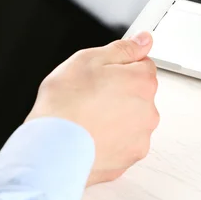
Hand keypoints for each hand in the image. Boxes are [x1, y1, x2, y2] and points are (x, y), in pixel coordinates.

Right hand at [26, 32, 158, 185]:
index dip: (119, 67)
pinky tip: (89, 135)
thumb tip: (143, 40)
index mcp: (141, 82)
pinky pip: (123, 144)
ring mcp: (140, 138)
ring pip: (131, 120)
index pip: (143, 65)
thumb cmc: (65, 104)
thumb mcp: (87, 60)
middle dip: (119, 93)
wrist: (52, 147)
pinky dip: (110, 140)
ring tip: (87, 118)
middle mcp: (148, 111)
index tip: (102, 74)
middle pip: (138, 94)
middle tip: (90, 96)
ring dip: (115, 118)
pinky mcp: (129, 158)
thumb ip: (122, 49)